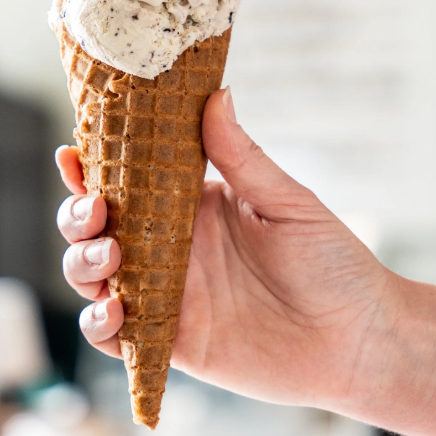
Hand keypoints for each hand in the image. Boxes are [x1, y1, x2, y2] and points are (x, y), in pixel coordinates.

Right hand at [56, 88, 392, 409]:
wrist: (360, 339)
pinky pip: (113, 336)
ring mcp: (165, 295)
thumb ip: (242, 156)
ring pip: (92, 276)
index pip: (126, 180)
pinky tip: (115, 309)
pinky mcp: (170, 342)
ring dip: (83, 262)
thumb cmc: (334, 263)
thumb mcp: (287, 202)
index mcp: (191, 206)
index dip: (91, 168)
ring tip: (110, 256)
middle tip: (96, 209)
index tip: (74, 154)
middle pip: (95, 226)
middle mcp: (168, 248)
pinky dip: (97, 322)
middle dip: (77, 214)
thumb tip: (217, 94)